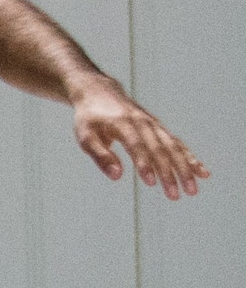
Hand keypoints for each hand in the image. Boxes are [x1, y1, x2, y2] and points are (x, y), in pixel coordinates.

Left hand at [72, 84, 209, 196]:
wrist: (100, 93)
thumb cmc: (90, 119)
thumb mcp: (85, 136)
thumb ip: (100, 156)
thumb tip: (117, 176)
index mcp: (123, 124)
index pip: (136, 146)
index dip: (144, 164)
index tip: (151, 183)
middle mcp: (143, 123)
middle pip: (159, 150)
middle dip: (169, 173)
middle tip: (175, 195)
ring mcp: (154, 126)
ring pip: (173, 148)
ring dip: (184, 169)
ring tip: (192, 190)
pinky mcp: (160, 129)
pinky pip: (178, 144)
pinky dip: (190, 159)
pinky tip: (202, 174)